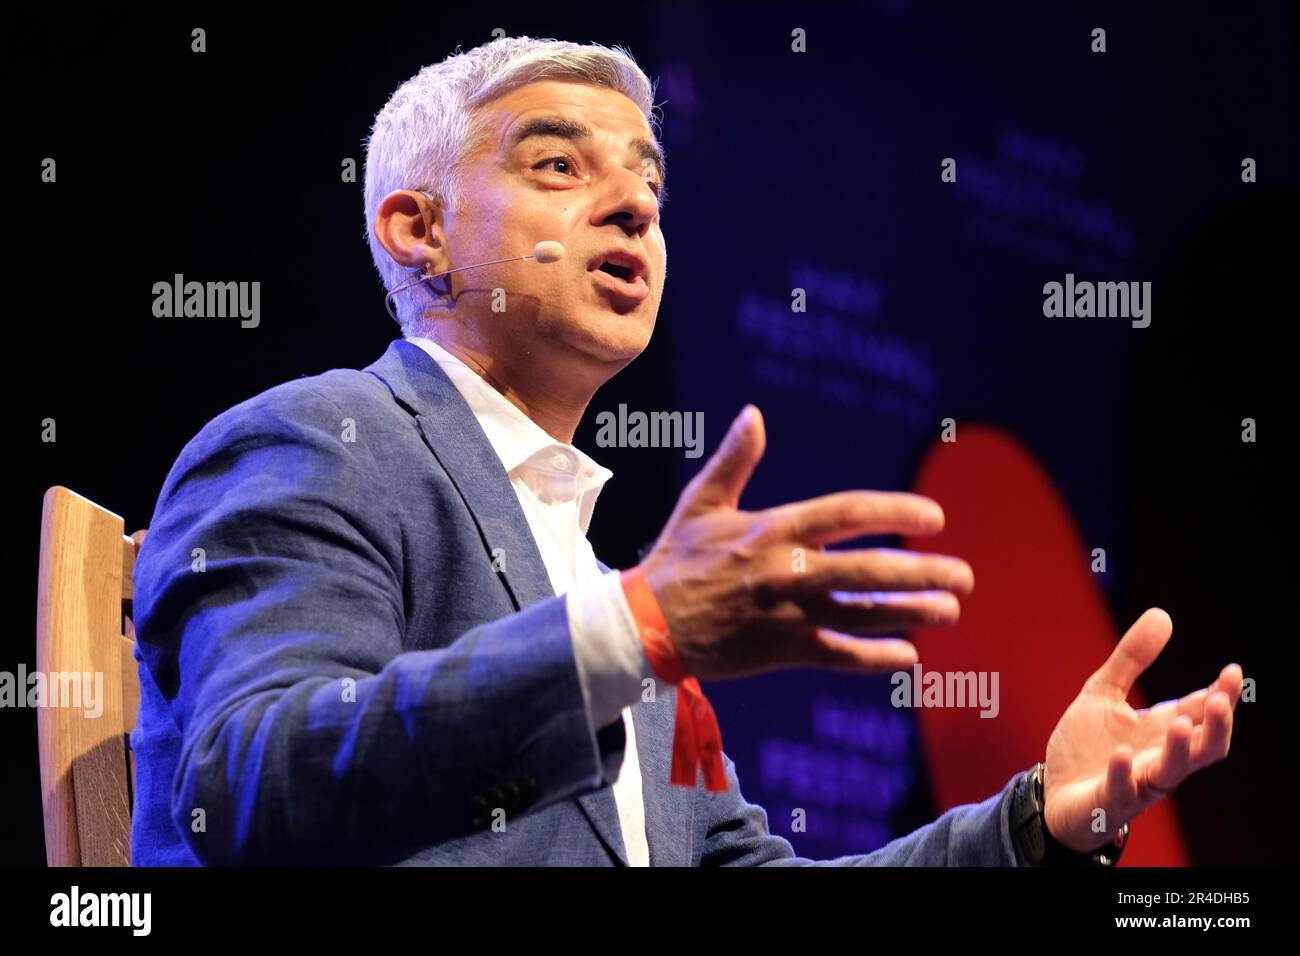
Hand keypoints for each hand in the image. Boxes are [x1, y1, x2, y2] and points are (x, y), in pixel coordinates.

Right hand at [639, 405, 973, 680]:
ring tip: (950, 611)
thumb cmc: (676, 559)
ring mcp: (786, 613)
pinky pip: (838, 655)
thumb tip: (752, 414)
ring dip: (912, 613)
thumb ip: (734, 459)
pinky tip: (908, 655)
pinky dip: (874, 657)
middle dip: (923, 572)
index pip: (847, 512)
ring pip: (862, 614)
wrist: (646, 624)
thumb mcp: (701, 502)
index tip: (934, 517)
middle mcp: (786, 570)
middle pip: (869, 568)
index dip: (895, 512)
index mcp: (773, 528)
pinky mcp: (780, 650)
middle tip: (963, 576)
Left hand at [1042, 608, 1242, 852]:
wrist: (1053, 793)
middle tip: (1223, 699)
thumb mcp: (1103, 693)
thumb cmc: (1087, 748)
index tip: (1232, 671)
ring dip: (1180, 749)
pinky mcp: (1109, 800)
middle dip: (1218, 725)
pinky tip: (1121, 753)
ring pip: (1173, 771)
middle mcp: (1157, 756)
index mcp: (1161, 730)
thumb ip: (1131, 658)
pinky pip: (1122, 791)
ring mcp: (1137, 781)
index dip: (1221, 695)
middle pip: (1204, 747)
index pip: (1202, 713)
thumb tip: (1162, 614)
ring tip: (1179, 722)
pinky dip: (1123, 773)